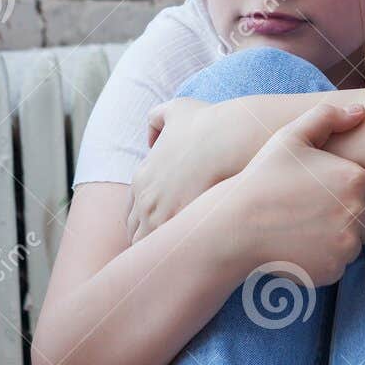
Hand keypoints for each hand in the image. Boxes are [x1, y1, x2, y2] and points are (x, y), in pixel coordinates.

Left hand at [127, 97, 234, 246]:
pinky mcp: (181, 230)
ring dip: (163, 251)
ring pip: (150, 248)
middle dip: (151, 238)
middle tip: (171, 244)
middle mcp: (146, 201)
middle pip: (136, 233)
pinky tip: (196, 252)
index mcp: (141, 179)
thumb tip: (153, 139)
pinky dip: (178, 256)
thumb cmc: (208, 124)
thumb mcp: (176, 109)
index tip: (164, 223)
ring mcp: (161, 218)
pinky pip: (171, 254)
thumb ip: (158, 118)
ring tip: (183, 255)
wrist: (231, 139)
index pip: (133, 212)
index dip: (146, 219)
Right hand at [228, 99, 364, 286]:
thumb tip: (360, 112)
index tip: (328, 198)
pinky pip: (339, 266)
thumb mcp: (290, 137)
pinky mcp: (333, 268)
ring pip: (355, 246)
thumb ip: (327, 117)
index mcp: (356, 179)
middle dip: (349, 221)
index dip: (357, 199)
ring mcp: (347, 244)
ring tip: (302, 229)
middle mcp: (358, 212)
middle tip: (312, 214)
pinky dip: (323, 261)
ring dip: (337, 242)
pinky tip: (297, 246)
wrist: (235, 226)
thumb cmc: (262, 179)